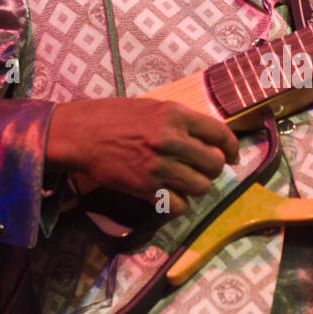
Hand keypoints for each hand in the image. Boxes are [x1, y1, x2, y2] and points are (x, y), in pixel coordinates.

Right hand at [45, 98, 239, 216]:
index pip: (220, 133)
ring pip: (201, 187)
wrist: (80, 135)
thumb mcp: (152, 107)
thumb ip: (179, 122)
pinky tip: (169, 197)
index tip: (232, 157)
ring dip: (196, 188)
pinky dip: (178, 205)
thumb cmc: (113, 117)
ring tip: (184, 184)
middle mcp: (172, 140)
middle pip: (213, 164)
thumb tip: (205, 139)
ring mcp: (159, 165)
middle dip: (211, 170)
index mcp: (175, 115)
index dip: (232, 148)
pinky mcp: (146, 187)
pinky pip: (178, 205)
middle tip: (201, 171)